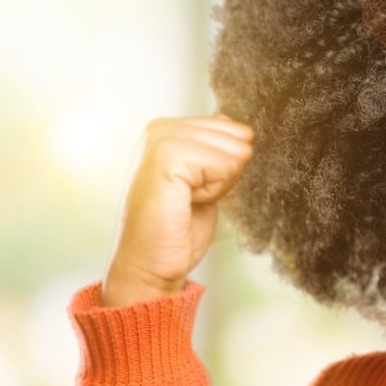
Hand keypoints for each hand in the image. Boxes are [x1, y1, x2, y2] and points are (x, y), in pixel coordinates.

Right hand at [101, 116, 254, 306]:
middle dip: (225, 174)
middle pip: (236, 136)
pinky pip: (224, 165)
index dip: (226, 166)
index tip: (193, 191)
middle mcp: (161, 127)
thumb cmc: (175, 229)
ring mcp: (162, 139)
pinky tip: (186, 202)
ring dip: (219, 184)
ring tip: (186, 200)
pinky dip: (214, 191)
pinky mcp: (168, 156)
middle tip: (190, 198)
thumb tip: (230, 121)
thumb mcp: (202, 180)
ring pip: (233, 150)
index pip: (230, 127)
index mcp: (167, 129)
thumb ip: (212, 149)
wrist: (150, 265)